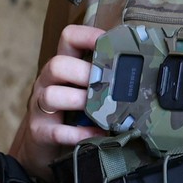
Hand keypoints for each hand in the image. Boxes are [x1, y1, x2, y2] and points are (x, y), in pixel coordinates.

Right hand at [13, 24, 104, 168]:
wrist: (42, 147)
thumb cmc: (70, 114)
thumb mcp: (84, 90)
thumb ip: (103, 79)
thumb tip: (143, 74)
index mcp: (62, 66)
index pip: (68, 38)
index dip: (87, 36)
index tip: (108, 43)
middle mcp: (48, 82)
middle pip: (56, 65)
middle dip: (83, 72)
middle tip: (105, 84)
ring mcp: (40, 107)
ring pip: (51, 95)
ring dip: (78, 101)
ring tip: (99, 110)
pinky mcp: (39, 132)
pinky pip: (57, 131)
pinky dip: (79, 134)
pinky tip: (97, 135)